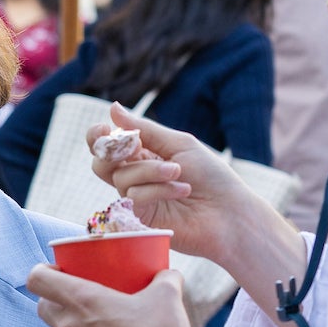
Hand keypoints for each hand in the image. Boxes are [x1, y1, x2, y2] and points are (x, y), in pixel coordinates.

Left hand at [26, 266, 202, 326]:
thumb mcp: (168, 295)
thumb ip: (165, 277)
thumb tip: (168, 273)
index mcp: (82, 299)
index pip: (37, 279)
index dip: (42, 270)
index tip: (59, 270)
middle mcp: (69, 325)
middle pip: (42, 306)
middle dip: (53, 297)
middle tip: (76, 295)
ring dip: (64, 323)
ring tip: (88, 321)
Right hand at [87, 105, 283, 270]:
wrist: (229, 212)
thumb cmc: (211, 176)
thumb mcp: (179, 144)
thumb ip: (144, 129)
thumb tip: (112, 107)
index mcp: (144, 155)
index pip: (107, 146)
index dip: (98, 136)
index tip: (104, 128)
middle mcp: (136, 177)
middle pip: (101, 163)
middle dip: (111, 151)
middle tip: (135, 147)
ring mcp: (137, 199)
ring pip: (121, 177)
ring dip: (152, 170)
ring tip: (179, 173)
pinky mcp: (141, 219)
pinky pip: (134, 196)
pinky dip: (159, 189)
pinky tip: (182, 191)